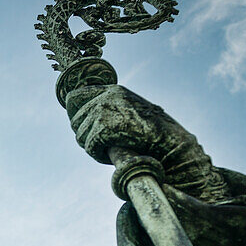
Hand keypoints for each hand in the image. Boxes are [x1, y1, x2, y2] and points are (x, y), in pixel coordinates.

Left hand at [66, 84, 228, 202]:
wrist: (172, 143)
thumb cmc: (153, 132)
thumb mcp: (132, 111)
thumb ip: (110, 109)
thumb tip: (80, 116)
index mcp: (114, 90)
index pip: (75, 97)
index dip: (73, 112)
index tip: (79, 124)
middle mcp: (107, 97)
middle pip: (74, 120)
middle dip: (84, 134)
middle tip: (101, 142)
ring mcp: (105, 112)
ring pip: (80, 135)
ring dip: (92, 145)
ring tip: (111, 147)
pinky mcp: (105, 129)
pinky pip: (90, 146)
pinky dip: (98, 155)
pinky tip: (112, 154)